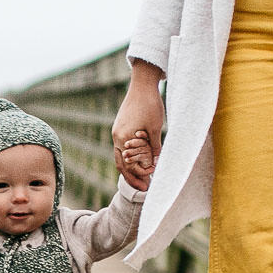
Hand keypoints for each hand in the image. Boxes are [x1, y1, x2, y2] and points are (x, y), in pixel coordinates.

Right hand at [111, 63, 163, 189]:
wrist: (142, 84)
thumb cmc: (150, 104)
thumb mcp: (155, 129)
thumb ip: (154, 148)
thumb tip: (154, 165)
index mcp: (123, 138)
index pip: (128, 166)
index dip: (138, 176)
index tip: (150, 182)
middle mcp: (116, 136)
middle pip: (121, 164)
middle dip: (132, 177)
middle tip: (144, 188)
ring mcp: (117, 131)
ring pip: (120, 155)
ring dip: (130, 167)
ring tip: (141, 176)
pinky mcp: (120, 126)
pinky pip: (121, 146)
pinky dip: (129, 156)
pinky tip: (138, 160)